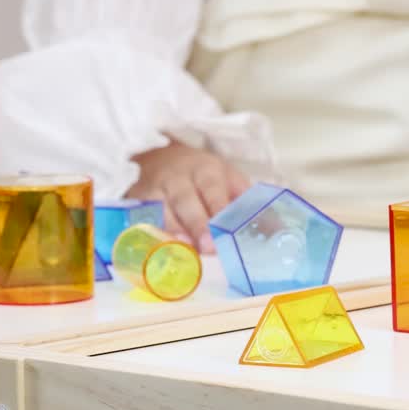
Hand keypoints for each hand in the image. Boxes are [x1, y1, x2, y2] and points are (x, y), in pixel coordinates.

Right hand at [129, 140, 248, 253]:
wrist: (160, 158)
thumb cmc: (203, 178)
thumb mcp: (228, 180)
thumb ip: (246, 203)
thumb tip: (274, 228)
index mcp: (205, 170)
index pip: (213, 189)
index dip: (218, 208)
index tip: (226, 230)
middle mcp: (177, 177)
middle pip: (185, 200)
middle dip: (197, 224)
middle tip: (208, 247)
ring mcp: (153, 188)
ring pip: (160, 210)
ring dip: (172, 232)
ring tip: (185, 251)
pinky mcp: (135, 201)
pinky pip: (140, 218)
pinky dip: (147, 234)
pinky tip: (157, 249)